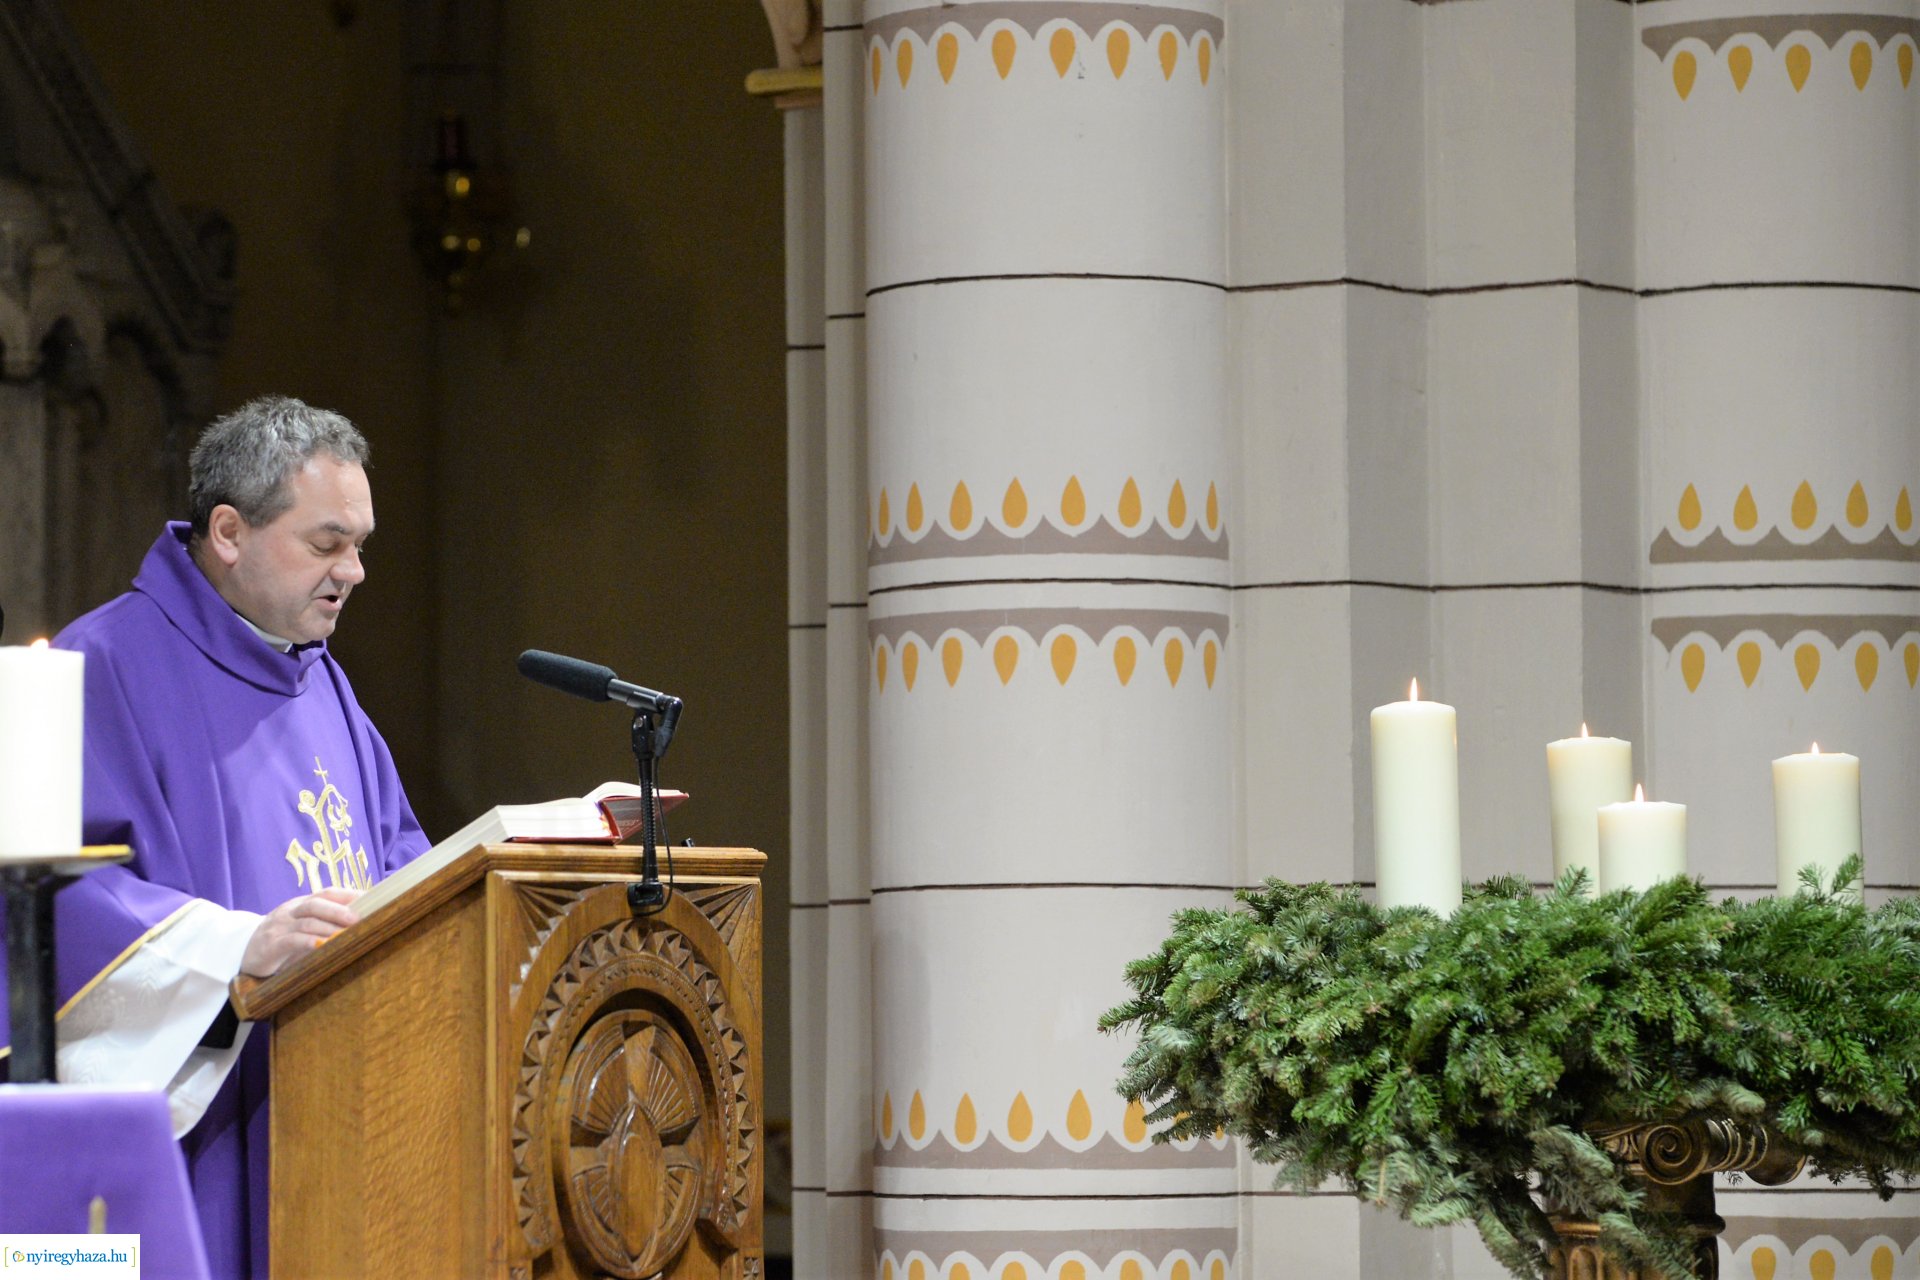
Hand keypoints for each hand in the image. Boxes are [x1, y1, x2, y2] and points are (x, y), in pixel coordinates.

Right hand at [241, 888, 361, 976]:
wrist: (240, 953)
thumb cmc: (280, 943)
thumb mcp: (301, 930)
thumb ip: (324, 926)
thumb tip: (362, 926)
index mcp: (301, 905)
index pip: (327, 893)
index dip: (350, 894)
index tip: (375, 899)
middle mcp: (291, 911)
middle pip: (317, 903)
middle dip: (340, 910)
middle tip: (360, 919)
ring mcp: (279, 926)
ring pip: (308, 922)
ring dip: (330, 928)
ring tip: (348, 935)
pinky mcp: (271, 945)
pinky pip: (293, 941)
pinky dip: (310, 942)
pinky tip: (324, 946)